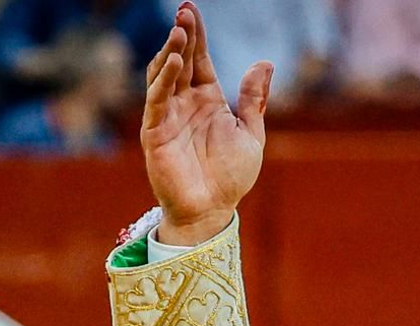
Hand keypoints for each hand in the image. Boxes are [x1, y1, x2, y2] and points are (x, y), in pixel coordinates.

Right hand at [142, 2, 272, 244]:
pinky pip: (156, 101)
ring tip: (180, 32)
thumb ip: (254, 99)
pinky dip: (163, 80)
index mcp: (208, 100)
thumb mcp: (251, 133)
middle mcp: (185, 103)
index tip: (191, 9)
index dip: (196, 35)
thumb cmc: (231, 176)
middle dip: (181, 36)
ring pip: (164, 76)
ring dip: (170, 52)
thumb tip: (265, 62)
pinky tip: (175, 63)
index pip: (200, 59)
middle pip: (180, 61)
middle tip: (184, 12)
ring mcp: (167, 116)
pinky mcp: (154, 132)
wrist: (213, 210)